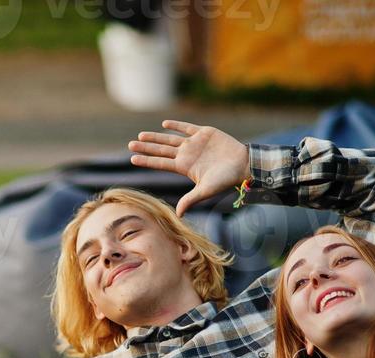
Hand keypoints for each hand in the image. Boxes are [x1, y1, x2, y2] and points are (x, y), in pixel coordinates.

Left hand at [129, 120, 248, 216]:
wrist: (244, 164)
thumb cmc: (226, 179)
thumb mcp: (205, 190)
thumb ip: (190, 199)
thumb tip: (178, 215)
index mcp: (184, 167)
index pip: (161, 163)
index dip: (147, 161)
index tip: (132, 159)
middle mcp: (186, 154)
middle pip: (161, 150)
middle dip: (146, 147)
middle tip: (130, 144)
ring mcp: (194, 143)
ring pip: (170, 139)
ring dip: (156, 137)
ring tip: (141, 135)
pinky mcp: (204, 133)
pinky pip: (187, 127)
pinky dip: (176, 125)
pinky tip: (164, 124)